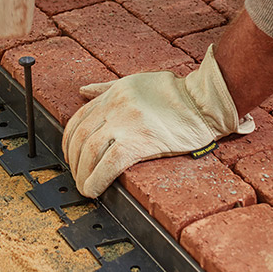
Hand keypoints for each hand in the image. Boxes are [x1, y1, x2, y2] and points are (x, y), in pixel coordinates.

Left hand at [62, 45, 254, 197]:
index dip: (69, 142)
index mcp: (113, 94)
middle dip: (73, 161)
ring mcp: (125, 124)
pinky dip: (96, 180)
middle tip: (77, 175)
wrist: (203, 102)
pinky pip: (108, 164)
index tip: (71, 156)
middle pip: (80, 137)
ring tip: (84, 186)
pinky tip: (93, 190)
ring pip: (89, 151)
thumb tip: (83, 91)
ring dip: (82, 173)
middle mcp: (114, 107)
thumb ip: (105, 88)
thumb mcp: (134, 82)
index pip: (78, 119)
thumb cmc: (175, 93)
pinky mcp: (139, 141)